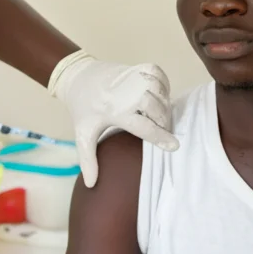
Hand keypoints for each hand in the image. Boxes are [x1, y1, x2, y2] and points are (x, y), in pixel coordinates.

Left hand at [48, 51, 178, 187]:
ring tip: (156, 114)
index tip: (174, 146)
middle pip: (158, 111)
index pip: (146, 128)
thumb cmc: (83, 108)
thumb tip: (91, 185)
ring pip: (162, 93)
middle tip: (160, 129)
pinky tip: (157, 95)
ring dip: (163, 105)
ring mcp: (135, 78)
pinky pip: (160, 76)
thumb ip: (88, 160)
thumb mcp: (83, 134)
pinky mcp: (138, 68)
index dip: (162, 138)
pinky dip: (163, 85)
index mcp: (116, 111)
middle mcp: (128, 94)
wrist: (78, 76)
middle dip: (162, 122)